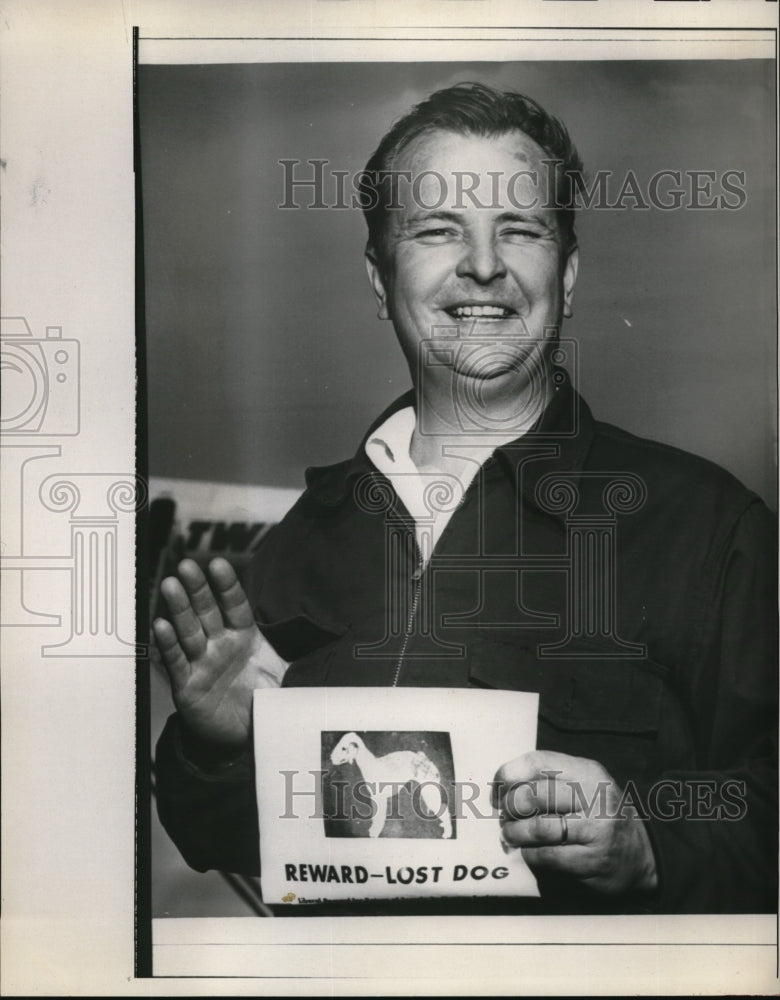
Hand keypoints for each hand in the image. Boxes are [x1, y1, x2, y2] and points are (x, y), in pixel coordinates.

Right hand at [152, 558, 288, 749]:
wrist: (249, 735)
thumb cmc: (266, 698)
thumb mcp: (287, 674)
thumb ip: (302, 656)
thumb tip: (335, 640)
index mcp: (245, 636)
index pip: (234, 605)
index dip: (226, 585)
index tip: (218, 564)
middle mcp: (220, 645)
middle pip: (207, 611)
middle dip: (197, 588)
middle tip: (186, 566)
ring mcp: (202, 663)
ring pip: (189, 631)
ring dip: (178, 609)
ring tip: (170, 586)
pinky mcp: (187, 686)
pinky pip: (176, 662)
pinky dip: (168, 645)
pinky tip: (160, 626)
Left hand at [493, 750, 657, 895]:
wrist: (640, 853)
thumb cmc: (598, 814)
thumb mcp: (583, 784)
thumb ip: (549, 779)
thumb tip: (502, 785)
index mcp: (588, 772)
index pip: (537, 762)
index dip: (508, 775)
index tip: (497, 789)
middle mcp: (595, 797)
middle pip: (533, 795)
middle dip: (510, 807)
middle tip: (504, 815)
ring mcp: (596, 830)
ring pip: (538, 828)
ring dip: (515, 833)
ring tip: (510, 835)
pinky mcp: (593, 860)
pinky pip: (547, 856)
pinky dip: (531, 855)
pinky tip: (530, 852)